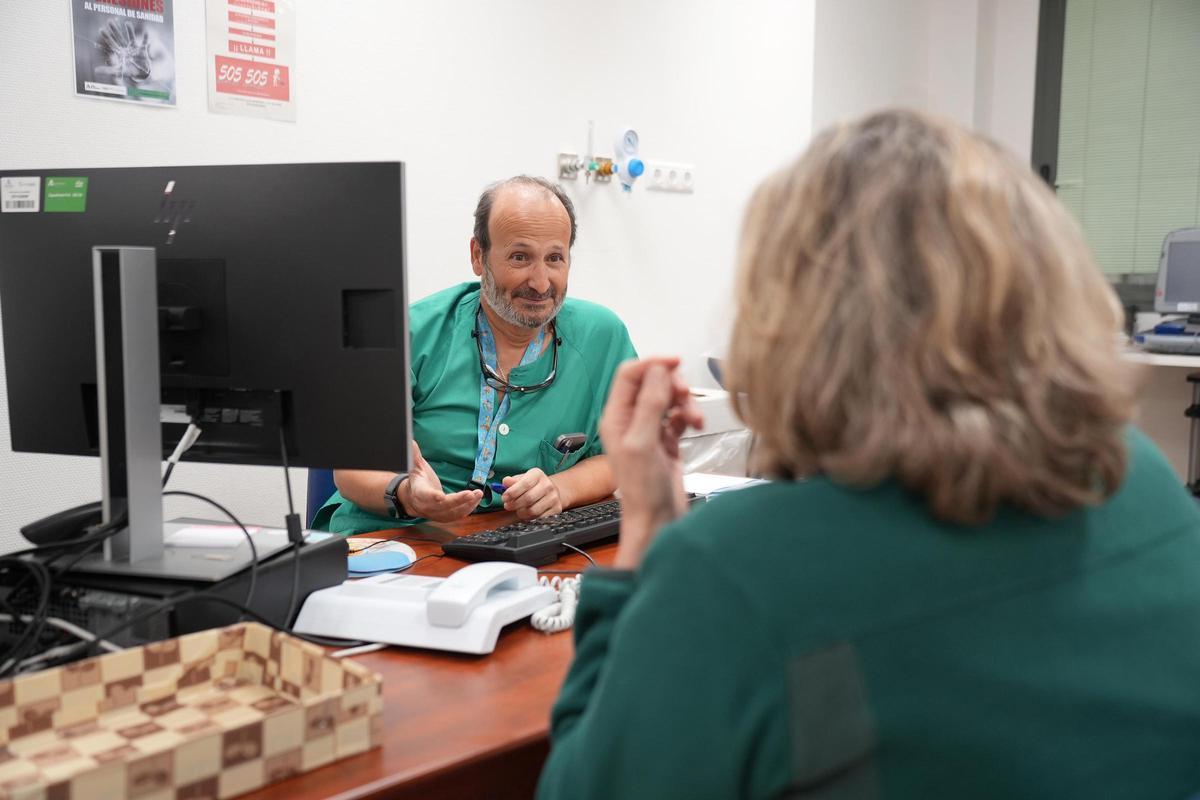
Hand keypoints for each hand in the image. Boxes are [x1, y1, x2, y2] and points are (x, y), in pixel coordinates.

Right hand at [399, 441, 482, 521]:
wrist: (413, 500)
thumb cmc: (417, 482)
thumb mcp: (415, 468)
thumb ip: (414, 456)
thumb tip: (411, 442)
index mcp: (420, 493)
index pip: (426, 496)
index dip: (433, 497)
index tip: (440, 496)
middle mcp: (428, 506)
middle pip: (443, 506)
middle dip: (457, 500)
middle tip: (469, 494)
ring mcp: (437, 513)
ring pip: (453, 512)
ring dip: (467, 504)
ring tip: (478, 494)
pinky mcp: (445, 517)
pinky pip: (458, 515)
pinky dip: (469, 508)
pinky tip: (476, 499)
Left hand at [501, 468, 563, 519]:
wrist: (549, 491)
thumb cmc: (532, 485)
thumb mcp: (521, 479)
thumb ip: (512, 481)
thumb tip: (505, 481)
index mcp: (538, 474)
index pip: (525, 483)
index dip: (512, 492)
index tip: (504, 498)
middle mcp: (548, 485)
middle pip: (528, 498)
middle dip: (514, 504)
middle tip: (508, 506)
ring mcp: (554, 497)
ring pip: (533, 510)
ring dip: (521, 513)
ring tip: (517, 510)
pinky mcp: (557, 509)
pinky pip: (539, 518)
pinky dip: (529, 518)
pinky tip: (526, 513)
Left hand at [599, 357, 703, 568]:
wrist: (657, 521)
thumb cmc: (643, 491)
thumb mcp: (643, 443)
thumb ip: (650, 404)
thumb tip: (657, 370)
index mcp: (616, 417)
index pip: (630, 374)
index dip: (652, 364)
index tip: (675, 363)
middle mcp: (630, 420)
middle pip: (652, 382)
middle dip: (673, 385)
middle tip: (686, 397)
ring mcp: (649, 430)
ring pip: (669, 398)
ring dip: (685, 402)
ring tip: (694, 420)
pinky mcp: (666, 440)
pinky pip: (678, 415)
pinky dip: (688, 416)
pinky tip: (693, 427)